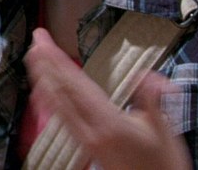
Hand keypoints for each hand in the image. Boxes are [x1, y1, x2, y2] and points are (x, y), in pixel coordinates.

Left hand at [24, 28, 190, 169]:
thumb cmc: (162, 163)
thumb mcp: (164, 128)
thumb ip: (153, 98)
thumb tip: (149, 75)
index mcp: (110, 123)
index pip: (76, 85)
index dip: (58, 61)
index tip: (46, 42)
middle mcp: (91, 131)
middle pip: (61, 91)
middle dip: (46, 64)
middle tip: (36, 40)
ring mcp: (84, 139)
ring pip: (57, 104)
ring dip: (43, 79)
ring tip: (33, 58)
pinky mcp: (84, 145)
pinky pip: (60, 117)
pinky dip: (49, 100)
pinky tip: (42, 91)